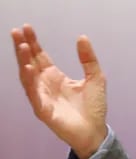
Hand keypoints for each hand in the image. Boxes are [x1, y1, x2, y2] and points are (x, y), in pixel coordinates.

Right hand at [10, 24, 107, 158]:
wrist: (96, 131)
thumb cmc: (94, 107)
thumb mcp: (95, 77)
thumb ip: (88, 59)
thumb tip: (82, 37)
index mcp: (55, 77)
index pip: (40, 56)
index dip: (34, 42)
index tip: (27, 27)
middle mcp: (45, 85)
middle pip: (30, 63)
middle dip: (23, 47)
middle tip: (17, 31)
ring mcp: (42, 97)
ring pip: (28, 76)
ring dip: (23, 61)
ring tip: (22, 46)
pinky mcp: (43, 110)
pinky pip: (33, 94)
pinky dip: (29, 81)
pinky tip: (27, 68)